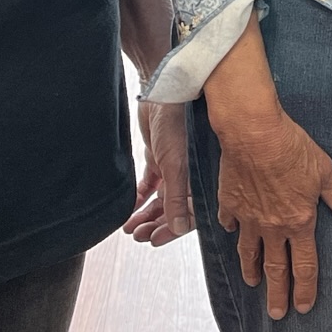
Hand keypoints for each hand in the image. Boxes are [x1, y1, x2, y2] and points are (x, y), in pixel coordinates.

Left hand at [124, 99, 196, 245]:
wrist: (164, 91)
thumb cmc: (178, 123)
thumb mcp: (176, 165)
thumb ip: (176, 198)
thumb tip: (177, 227)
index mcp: (201, 179)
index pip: (190, 213)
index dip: (172, 229)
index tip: (153, 240)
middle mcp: (189, 176)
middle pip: (174, 209)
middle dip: (156, 224)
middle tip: (139, 235)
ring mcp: (174, 167)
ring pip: (161, 199)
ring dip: (146, 213)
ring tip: (130, 226)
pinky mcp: (159, 157)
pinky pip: (149, 184)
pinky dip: (140, 196)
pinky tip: (130, 207)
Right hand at [209, 105, 331, 318]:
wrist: (254, 132)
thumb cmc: (292, 148)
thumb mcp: (324, 171)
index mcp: (298, 222)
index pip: (304, 265)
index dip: (304, 288)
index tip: (302, 307)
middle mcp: (272, 226)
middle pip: (274, 268)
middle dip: (276, 293)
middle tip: (275, 313)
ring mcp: (248, 217)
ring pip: (249, 252)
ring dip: (251, 269)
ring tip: (251, 282)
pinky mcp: (230, 203)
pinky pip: (230, 222)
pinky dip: (232, 230)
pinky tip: (232, 233)